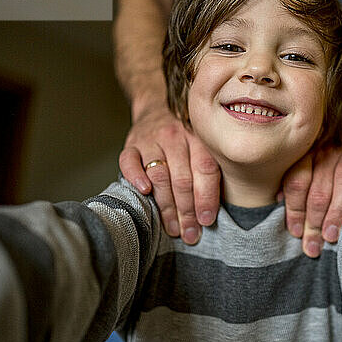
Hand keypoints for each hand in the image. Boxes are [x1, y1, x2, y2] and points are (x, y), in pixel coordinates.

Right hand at [119, 107, 220, 244]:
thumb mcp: (204, 144)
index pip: (205, 169)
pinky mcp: (131, 144)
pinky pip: (129, 161)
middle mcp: (175, 136)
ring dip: (166, 205)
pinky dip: (136, 177)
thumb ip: (209, 169)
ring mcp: (151, 139)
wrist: (158, 106)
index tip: (206, 221)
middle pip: (182, 178)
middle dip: (187, 210)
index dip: (206, 197)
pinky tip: (144, 192)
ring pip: (159, 175)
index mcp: (199, 137)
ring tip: (173, 227)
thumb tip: (212, 211)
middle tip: (189, 234)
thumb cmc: (187, 135)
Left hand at [282, 132, 341, 257]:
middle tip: (314, 245)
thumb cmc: (320, 155)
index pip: (296, 183)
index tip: (296, 233)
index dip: (295, 210)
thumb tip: (279, 203)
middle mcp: (325, 151)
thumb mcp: (302, 163)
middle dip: (315, 220)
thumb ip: (292, 183)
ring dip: (337, 210)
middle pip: (319, 188)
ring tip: (332, 236)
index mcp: (303, 154)